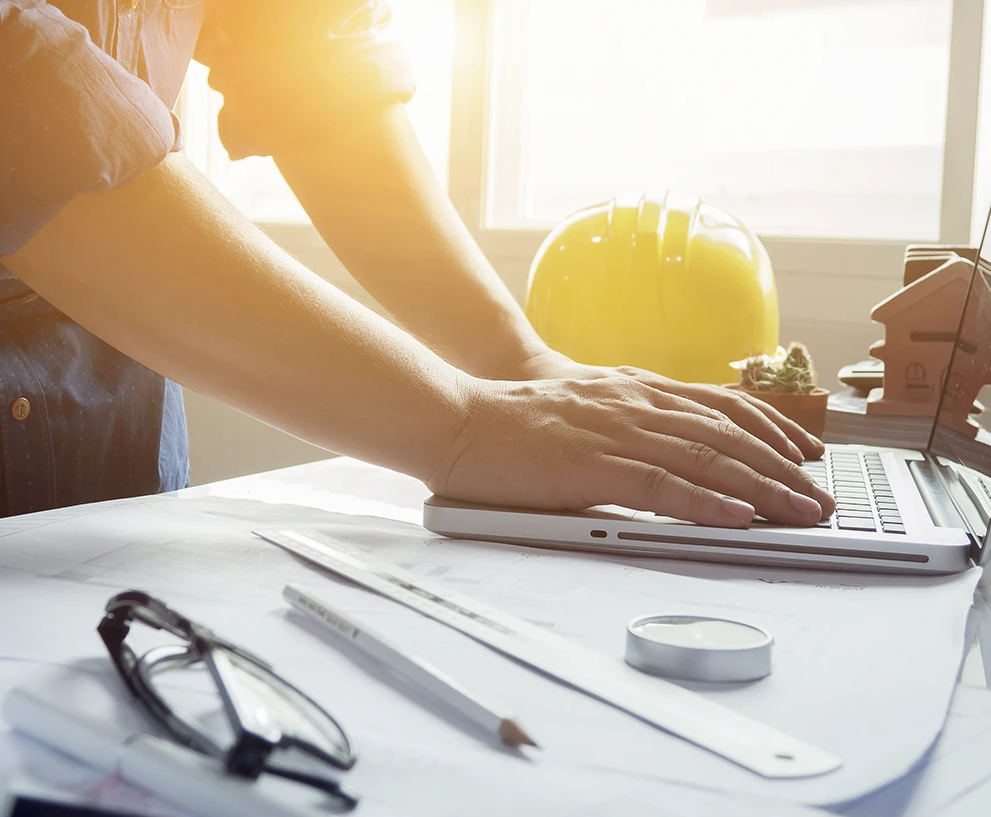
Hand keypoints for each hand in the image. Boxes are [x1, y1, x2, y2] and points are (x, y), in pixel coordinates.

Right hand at [429, 374, 836, 527]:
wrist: (456, 417)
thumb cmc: (510, 421)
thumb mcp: (580, 407)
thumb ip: (623, 419)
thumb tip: (661, 448)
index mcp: (632, 389)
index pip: (720, 403)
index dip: (772, 427)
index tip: (806, 452)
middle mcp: (634, 404)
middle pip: (727, 434)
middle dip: (783, 467)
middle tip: (821, 498)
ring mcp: (615, 432)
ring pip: (707, 458)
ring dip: (762, 488)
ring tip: (801, 513)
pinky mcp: (591, 466)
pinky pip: (661, 485)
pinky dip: (706, 502)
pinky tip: (737, 517)